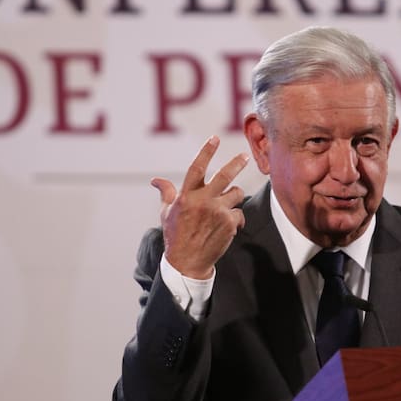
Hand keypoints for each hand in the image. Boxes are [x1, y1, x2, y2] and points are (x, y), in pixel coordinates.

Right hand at [151, 135, 248, 278]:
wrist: (187, 262)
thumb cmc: (175, 236)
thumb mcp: (166, 213)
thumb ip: (166, 193)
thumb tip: (155, 180)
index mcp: (185, 196)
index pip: (196, 168)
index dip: (206, 152)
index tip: (214, 138)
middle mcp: (202, 202)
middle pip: (224, 176)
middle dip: (236, 164)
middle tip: (244, 156)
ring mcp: (217, 212)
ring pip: (236, 194)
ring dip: (234, 198)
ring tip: (225, 207)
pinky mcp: (229, 224)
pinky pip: (239, 213)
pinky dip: (236, 219)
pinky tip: (227, 227)